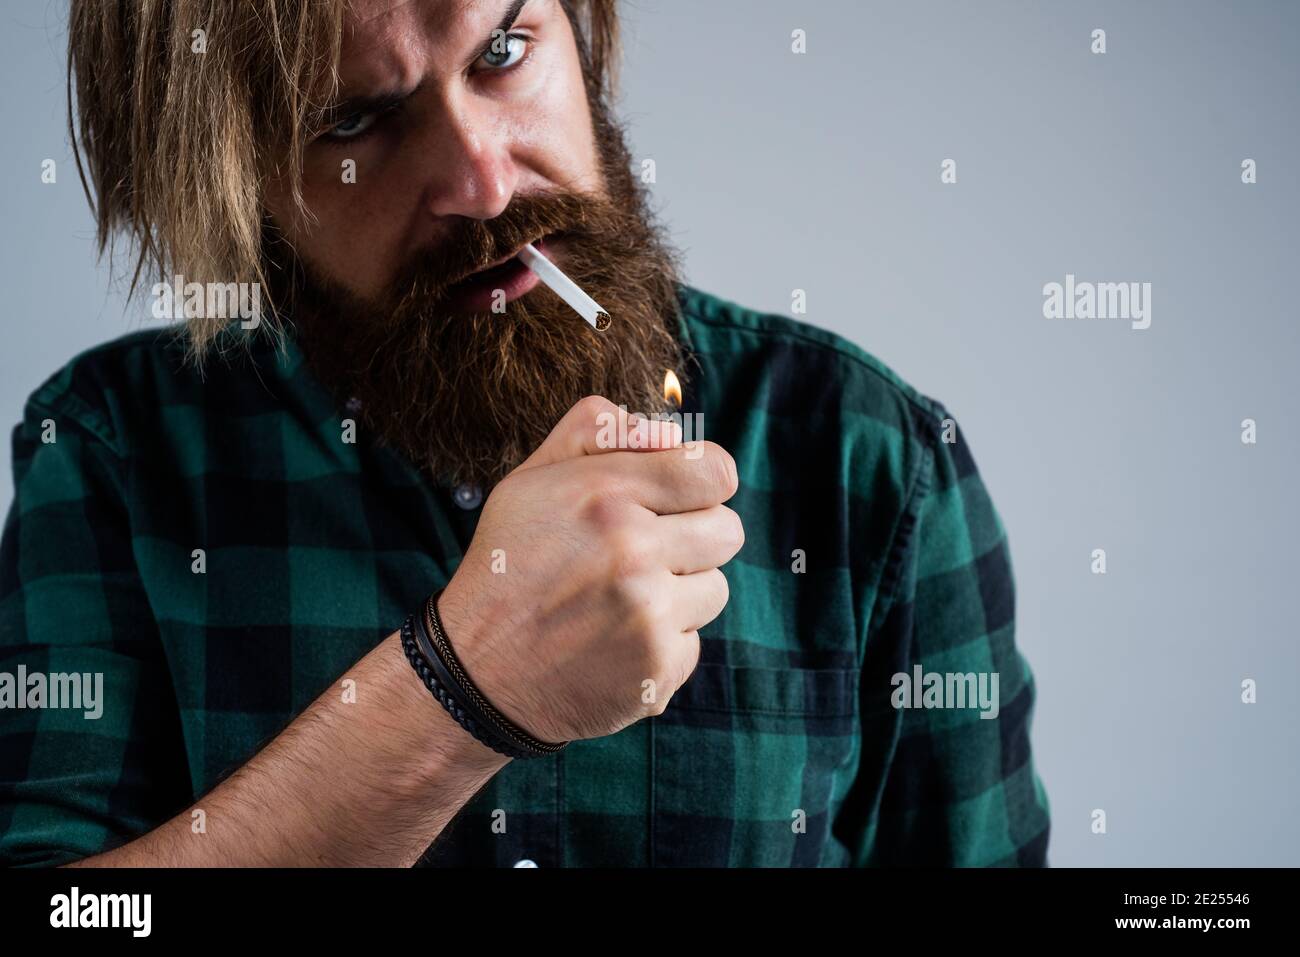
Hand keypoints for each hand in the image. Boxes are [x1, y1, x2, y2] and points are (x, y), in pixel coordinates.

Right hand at [438, 395, 742, 743]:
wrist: (476, 675)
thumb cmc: (509, 565)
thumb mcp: (532, 479)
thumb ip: (599, 431)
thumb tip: (672, 432)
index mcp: (605, 493)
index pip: (716, 472)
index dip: (702, 484)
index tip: (679, 499)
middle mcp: (632, 550)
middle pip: (727, 530)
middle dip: (693, 539)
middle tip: (643, 555)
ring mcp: (649, 614)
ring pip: (715, 588)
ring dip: (678, 594)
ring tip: (620, 602)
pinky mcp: (659, 668)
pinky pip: (694, 641)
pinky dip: (661, 643)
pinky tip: (613, 643)